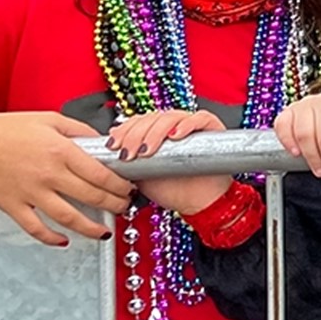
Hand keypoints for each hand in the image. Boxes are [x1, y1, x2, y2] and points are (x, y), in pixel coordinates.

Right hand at [0, 111, 132, 245]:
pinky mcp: (12, 205)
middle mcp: (48, 174)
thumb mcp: (49, 119)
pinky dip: (51, 238)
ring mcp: (30, 192)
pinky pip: (35, 228)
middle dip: (114, 205)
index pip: (101, 174)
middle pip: (92, 197)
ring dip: (91, 227)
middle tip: (124, 207)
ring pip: (69, 217)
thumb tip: (103, 141)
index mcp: (61, 151)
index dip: (121, 185)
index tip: (129, 188)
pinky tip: (64, 241)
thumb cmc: (5, 128)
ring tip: (105, 231)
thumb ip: (79, 130)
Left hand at [107, 109, 232, 214]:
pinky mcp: (212, 129)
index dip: (124, 130)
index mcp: (156, 133)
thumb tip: (108, 143)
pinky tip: (175, 135)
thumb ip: (128, 157)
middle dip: (135, 134)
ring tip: (149, 150)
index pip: (138, 120)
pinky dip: (187, 124)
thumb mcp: (140, 173)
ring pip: (171, 116)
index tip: (114, 145)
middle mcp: (173, 126)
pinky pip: (200, 118)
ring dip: (156, 131)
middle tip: (130, 152)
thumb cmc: (171, 189)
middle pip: (151, 117)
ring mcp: (192, 126)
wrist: (196, 203)